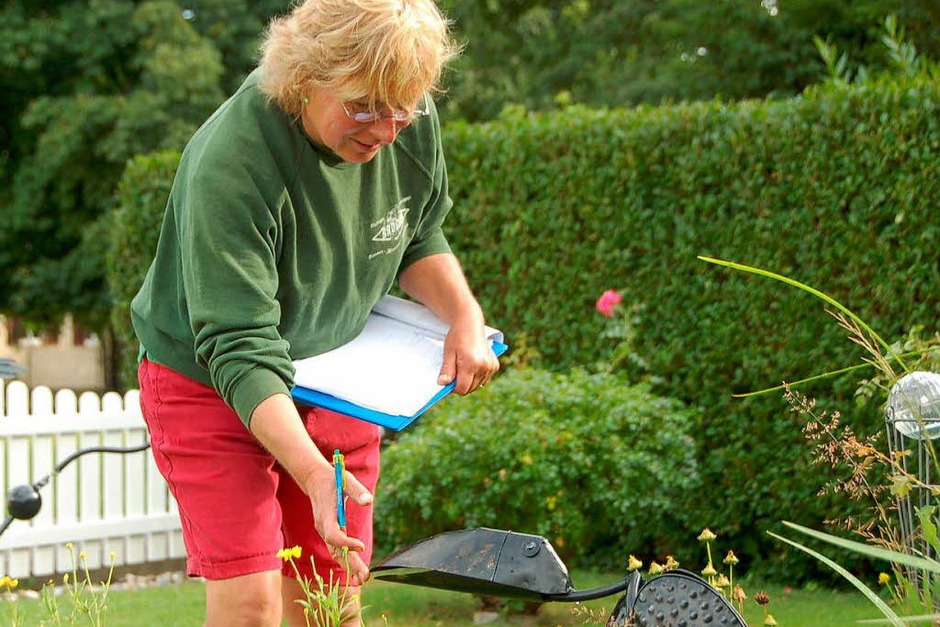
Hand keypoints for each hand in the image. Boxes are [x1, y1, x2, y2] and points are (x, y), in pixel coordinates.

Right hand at [304, 464, 373, 584]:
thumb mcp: (346, 480)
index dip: (346, 543)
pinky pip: (336, 549)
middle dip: (349, 564)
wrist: (316, 480)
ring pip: (335, 552)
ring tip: (362, 578)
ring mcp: (325, 531)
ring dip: (348, 566)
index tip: (361, 546)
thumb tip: (368, 501)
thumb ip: (358, 491)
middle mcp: (323, 526)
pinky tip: (356, 570)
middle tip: (364, 576)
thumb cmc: (333, 479)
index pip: (333, 534)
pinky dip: (345, 560)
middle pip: (335, 549)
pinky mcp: (329, 532)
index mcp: (326, 515)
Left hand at [437, 316, 500, 394]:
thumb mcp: (449, 353)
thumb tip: (443, 384)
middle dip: (461, 384)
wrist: (470, 324)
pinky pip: (484, 379)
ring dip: (469, 380)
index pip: (462, 388)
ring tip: (464, 365)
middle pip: (470, 389)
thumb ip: (447, 370)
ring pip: (477, 385)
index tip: (449, 380)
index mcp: (471, 364)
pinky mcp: (494, 366)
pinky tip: (473, 364)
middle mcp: (484, 366)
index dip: (453, 387)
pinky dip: (477, 376)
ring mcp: (491, 366)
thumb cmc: (457, 337)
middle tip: (455, 370)